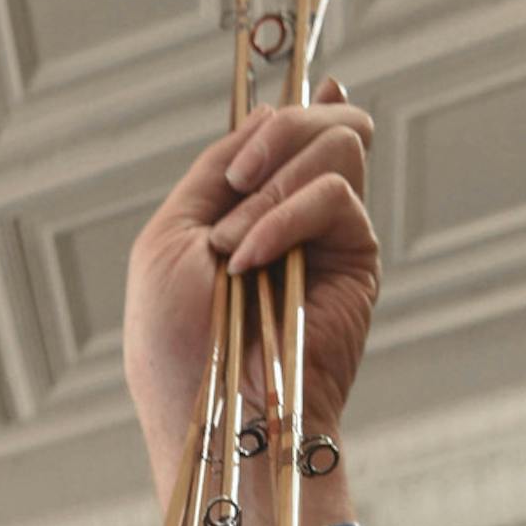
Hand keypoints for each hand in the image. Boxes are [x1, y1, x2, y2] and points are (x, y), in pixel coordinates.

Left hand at [124, 86, 378, 518]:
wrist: (210, 412)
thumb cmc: (175, 344)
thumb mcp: (168, 238)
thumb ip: (214, 168)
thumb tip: (269, 113)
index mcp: (249, 206)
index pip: (282, 127)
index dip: (273, 115)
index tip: (241, 149)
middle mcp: (296, 214)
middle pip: (321, 117)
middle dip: (275, 134)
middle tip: (236, 185)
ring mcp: (330, 235)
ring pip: (339, 141)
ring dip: (275, 184)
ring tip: (236, 247)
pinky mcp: (356, 259)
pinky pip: (335, 194)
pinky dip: (285, 216)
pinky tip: (253, 261)